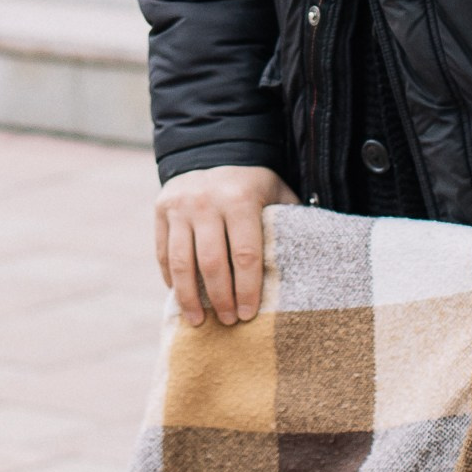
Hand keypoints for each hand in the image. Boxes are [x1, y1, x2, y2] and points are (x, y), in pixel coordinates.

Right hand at [155, 165, 296, 329]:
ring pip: (181, 263)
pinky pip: (163, 253)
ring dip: (189, 297)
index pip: (245, 255)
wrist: (212, 150)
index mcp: (240, 199)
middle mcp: (206, 201)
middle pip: (212, 263)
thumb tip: (309, 262)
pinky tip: (181, 296)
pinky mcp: (161, 211)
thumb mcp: (276, 194)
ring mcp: (180, 206)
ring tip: (199, 320)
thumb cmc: (253, 184)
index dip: (247, 289)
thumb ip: (288, 223)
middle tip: (228, 322)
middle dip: (220, 299)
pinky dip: (172, 279)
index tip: (248, 315)